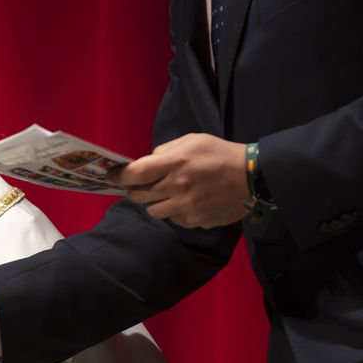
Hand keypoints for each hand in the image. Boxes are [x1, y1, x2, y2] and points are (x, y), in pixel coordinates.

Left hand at [120, 133, 249, 227]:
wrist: (252, 177)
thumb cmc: (219, 153)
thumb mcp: (192, 140)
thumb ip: (166, 151)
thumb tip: (146, 162)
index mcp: (174, 163)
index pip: (134, 174)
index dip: (118, 176)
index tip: (110, 176)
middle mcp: (177, 187)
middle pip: (138, 195)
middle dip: (134, 189)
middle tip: (139, 185)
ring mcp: (186, 207)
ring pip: (153, 211)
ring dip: (153, 202)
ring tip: (165, 193)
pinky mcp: (195, 221)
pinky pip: (173, 219)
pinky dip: (173, 211)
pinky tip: (185, 201)